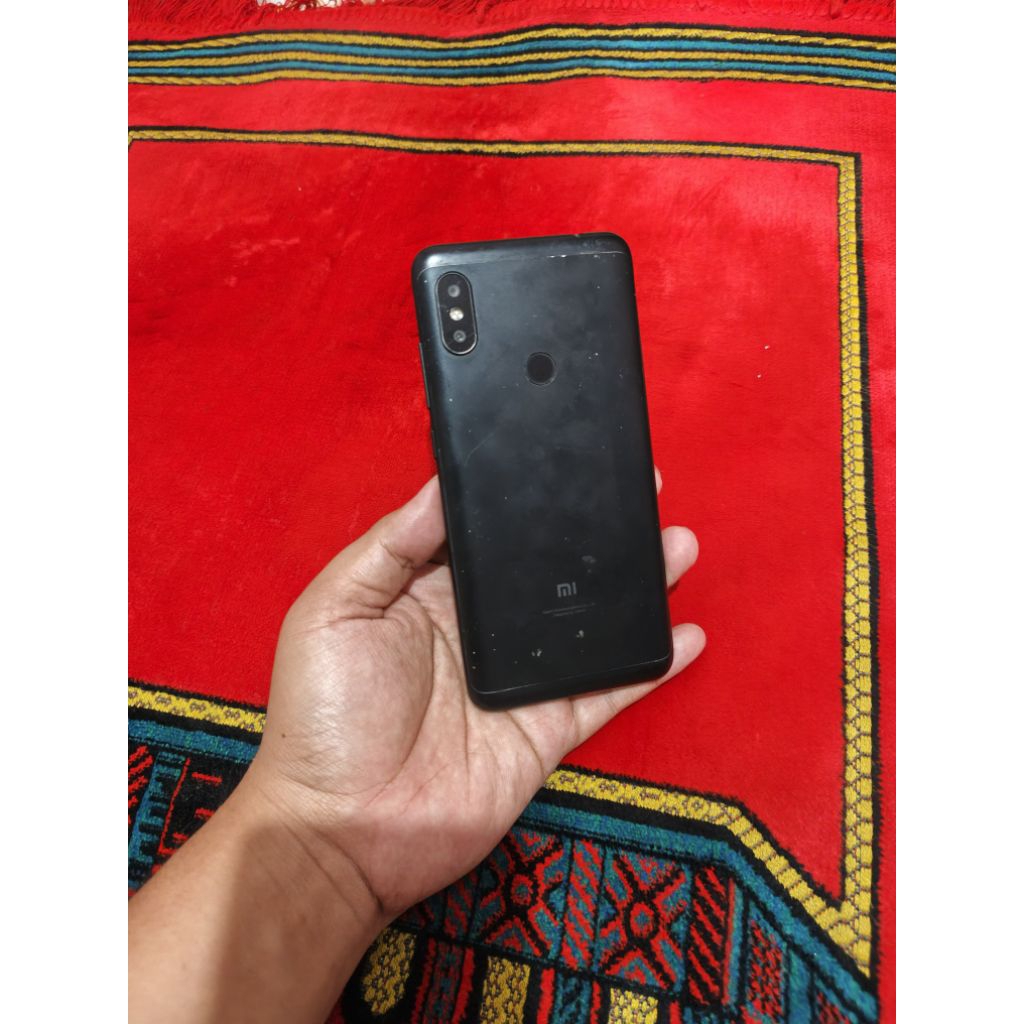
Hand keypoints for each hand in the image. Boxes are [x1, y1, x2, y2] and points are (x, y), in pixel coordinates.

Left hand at [247, 472, 704, 922]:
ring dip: (635, 587)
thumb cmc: (324, 716)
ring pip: (588, 624)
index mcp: (430, 592)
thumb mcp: (334, 611)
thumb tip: (442, 485)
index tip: (571, 462)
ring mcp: (519, 682)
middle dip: (596, 534)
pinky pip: (606, 691)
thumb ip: (389, 546)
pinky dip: (648, 667)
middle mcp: (481, 631)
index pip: (491, 537)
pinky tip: (684, 635)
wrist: (343, 830)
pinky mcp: (546, 730)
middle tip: (642, 493)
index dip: (529, 500)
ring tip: (676, 545)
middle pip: (550, 573)